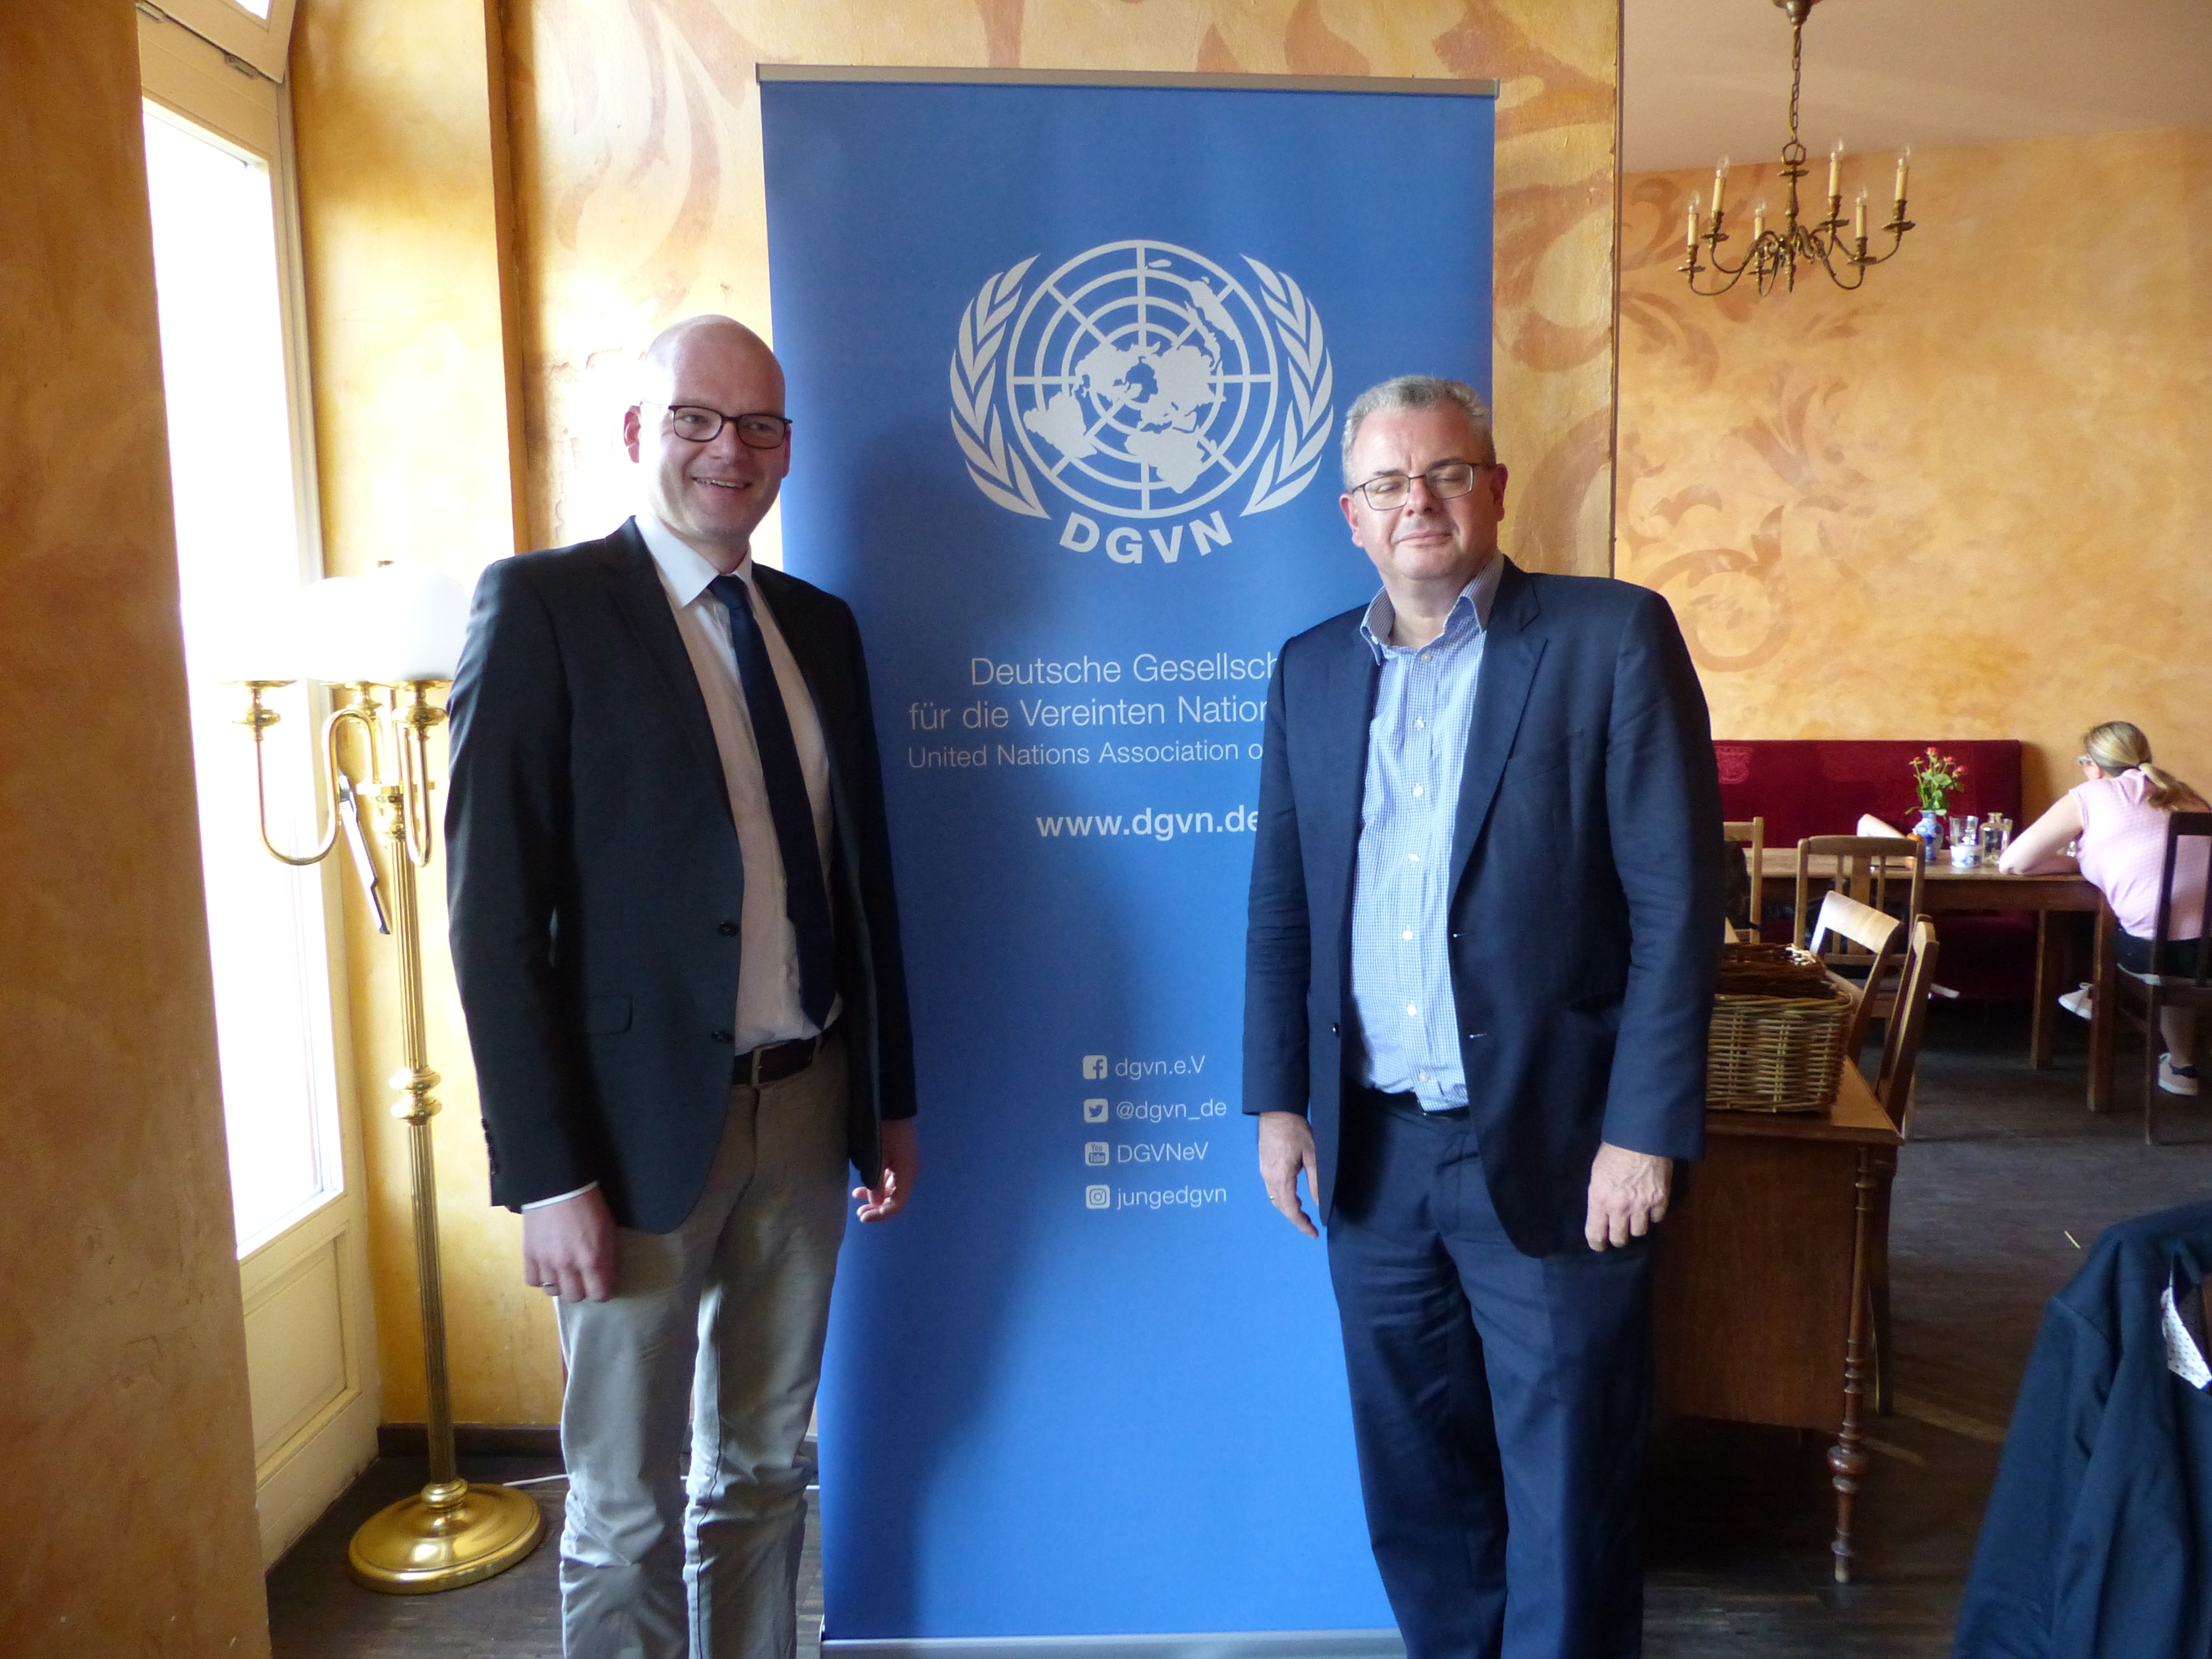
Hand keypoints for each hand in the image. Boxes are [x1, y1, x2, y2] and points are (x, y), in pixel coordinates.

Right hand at [522, 1186, 617, 1300]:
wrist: (558, 1185)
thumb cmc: (588, 1204)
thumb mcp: (608, 1229)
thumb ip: (608, 1256)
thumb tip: (608, 1277)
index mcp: (592, 1258)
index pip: (598, 1294)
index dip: (603, 1292)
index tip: (603, 1286)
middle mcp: (568, 1265)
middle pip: (575, 1297)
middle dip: (583, 1291)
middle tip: (584, 1279)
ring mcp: (546, 1261)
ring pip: (554, 1292)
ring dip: (562, 1285)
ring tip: (565, 1273)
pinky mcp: (529, 1255)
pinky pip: (533, 1281)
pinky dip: (541, 1279)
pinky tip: (547, 1269)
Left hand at [854, 1116, 917, 1221]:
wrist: (891, 1106)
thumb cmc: (884, 1132)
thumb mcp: (877, 1158)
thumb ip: (876, 1183)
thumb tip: (875, 1204)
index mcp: (907, 1174)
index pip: (897, 1204)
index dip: (881, 1214)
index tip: (863, 1216)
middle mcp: (909, 1172)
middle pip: (895, 1198)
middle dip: (877, 1207)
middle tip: (860, 1212)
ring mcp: (904, 1165)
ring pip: (891, 1189)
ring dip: (876, 1196)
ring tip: (857, 1197)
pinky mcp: (898, 1158)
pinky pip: (889, 1178)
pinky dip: (877, 1185)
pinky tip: (863, 1185)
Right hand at [1257, 1111, 1319, 1238]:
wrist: (1276, 1110)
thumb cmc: (1297, 1131)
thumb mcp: (1312, 1156)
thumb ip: (1315, 1182)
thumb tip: (1319, 1203)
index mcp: (1281, 1177)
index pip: (1290, 1209)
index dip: (1301, 1224)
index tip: (1313, 1233)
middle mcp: (1269, 1178)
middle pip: (1281, 1207)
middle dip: (1295, 1217)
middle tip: (1311, 1223)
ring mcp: (1264, 1171)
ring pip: (1275, 1198)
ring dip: (1289, 1207)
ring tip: (1304, 1210)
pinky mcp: (1263, 1165)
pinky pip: (1272, 1188)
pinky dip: (1283, 1196)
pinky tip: (1294, 1193)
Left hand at [1584, 1142, 1671, 1250]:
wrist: (1641, 1137)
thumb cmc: (1613, 1151)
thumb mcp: (1596, 1174)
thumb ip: (1598, 1197)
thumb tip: (1600, 1213)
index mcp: (1600, 1200)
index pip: (1596, 1234)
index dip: (1597, 1244)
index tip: (1599, 1246)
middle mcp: (1620, 1208)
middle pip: (1620, 1239)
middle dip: (1617, 1238)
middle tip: (1618, 1233)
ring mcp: (1642, 1206)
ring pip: (1639, 1232)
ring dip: (1636, 1227)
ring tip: (1635, 1219)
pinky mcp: (1660, 1200)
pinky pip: (1657, 1219)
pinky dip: (1653, 1216)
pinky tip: (1649, 1208)